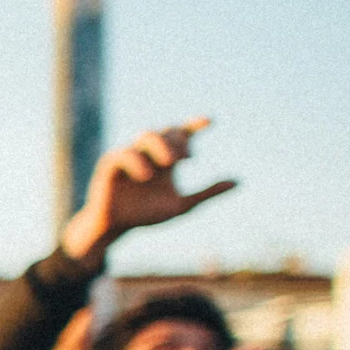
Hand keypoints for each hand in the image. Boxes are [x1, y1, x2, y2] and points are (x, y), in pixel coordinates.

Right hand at [59, 119, 236, 264]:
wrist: (116, 228)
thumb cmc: (147, 214)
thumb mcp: (182, 206)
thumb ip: (208, 193)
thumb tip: (239, 181)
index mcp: (166, 159)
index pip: (181, 134)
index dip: (194, 125)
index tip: (210, 121)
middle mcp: (148, 153)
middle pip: (166, 132)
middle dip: (178, 141)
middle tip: (186, 158)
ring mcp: (129, 157)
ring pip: (146, 136)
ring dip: (160, 145)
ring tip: (171, 163)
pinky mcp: (110, 165)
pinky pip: (124, 154)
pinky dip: (136, 161)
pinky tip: (146, 175)